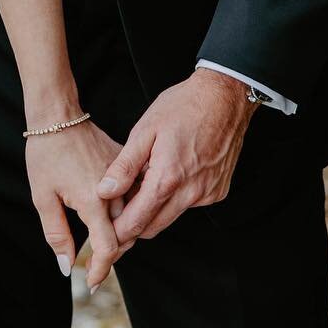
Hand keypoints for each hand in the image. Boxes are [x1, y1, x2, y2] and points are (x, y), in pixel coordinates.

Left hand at [25, 117, 134, 291]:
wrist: (58, 114)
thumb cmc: (46, 153)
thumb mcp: (43, 197)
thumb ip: (57, 234)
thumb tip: (67, 265)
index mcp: (94, 200)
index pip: (107, 247)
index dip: (100, 268)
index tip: (92, 283)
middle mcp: (114, 191)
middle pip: (124, 234)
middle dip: (110, 254)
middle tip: (93, 268)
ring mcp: (123, 176)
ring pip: (131, 215)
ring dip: (120, 233)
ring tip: (101, 248)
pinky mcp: (125, 164)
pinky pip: (132, 193)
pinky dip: (124, 209)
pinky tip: (112, 217)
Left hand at [100, 70, 256, 245]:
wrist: (225, 97)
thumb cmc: (183, 107)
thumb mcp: (145, 130)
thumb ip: (124, 165)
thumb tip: (104, 191)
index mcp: (168, 179)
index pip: (137, 222)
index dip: (117, 231)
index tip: (103, 230)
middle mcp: (191, 193)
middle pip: (154, 227)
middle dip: (133, 225)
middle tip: (116, 212)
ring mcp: (208, 194)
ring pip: (172, 216)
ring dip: (154, 209)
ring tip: (140, 184)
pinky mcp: (218, 191)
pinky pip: (190, 203)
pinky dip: (175, 197)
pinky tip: (169, 174)